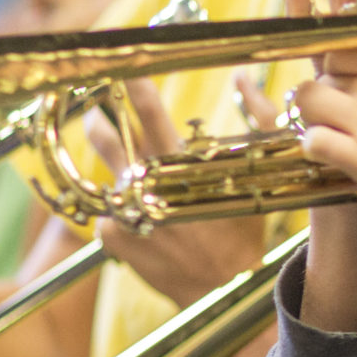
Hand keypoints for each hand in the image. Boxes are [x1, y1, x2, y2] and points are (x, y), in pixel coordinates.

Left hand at [84, 77, 267, 306]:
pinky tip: (139, 213)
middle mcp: (148, 184)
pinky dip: (120, 206)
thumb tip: (241, 78)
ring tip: (104, 136)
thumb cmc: (243, 231)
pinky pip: (105, 209)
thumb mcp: (258, 172)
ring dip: (103, 149)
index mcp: (181, 164)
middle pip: (108, 133)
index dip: (131, 83)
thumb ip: (258, 120)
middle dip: (99, 111)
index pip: (147, 110)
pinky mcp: (112, 235)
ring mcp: (126, 210)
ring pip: (98, 167)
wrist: (223, 290)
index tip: (121, 66)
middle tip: (97, 98)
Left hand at [290, 0, 356, 331]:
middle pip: (329, 62)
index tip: (348, 58)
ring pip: (310, 97)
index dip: (349, 47)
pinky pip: (314, 141)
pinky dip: (316, 145)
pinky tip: (329, 150)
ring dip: (315, 108)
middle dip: (331, 77)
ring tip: (327, 119)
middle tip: (340, 94)